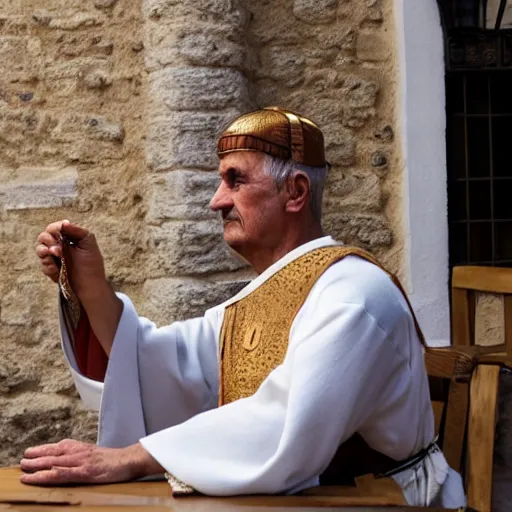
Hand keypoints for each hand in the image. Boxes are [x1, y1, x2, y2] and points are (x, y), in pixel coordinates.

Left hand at [20, 439, 163, 485]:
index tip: (30, 452)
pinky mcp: (87, 472)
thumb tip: (67, 461)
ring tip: (26, 469)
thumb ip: (81, 455)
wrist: (131, 459)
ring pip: (57, 463)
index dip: (43, 449)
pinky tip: (47, 474)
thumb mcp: (96, 454)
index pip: (59, 447)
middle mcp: (80, 452)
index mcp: (82, 448)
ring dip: (40, 465)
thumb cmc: (114, 460)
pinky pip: (68, 474)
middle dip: (37, 457)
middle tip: (22, 460)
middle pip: (54, 454)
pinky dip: (56, 473)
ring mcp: (83, 462)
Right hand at [35, 220, 107, 302]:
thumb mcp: (88, 243)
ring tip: (55, 255)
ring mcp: (54, 258)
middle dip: (48, 240)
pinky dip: (48, 266)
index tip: (59, 230)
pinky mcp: (51, 270)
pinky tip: (57, 270)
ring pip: (40, 249)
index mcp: (68, 238)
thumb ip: (77, 231)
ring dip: (44, 251)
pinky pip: (43, 265)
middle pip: (44, 237)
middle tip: (58, 248)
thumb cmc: (92, 264)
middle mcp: (59, 246)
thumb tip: (64, 223)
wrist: (90, 285)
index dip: (54, 228)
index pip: (55, 228)